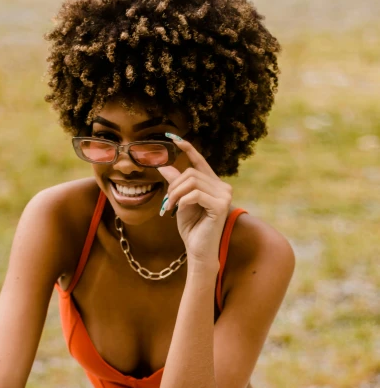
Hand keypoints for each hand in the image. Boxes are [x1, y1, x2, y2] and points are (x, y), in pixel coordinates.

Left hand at [158, 134, 232, 264]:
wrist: (198, 250)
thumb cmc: (192, 228)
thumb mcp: (180, 202)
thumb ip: (176, 184)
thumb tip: (163, 166)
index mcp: (213, 184)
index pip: (200, 161)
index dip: (187, 148)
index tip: (173, 138)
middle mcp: (222, 186)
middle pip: (191, 172)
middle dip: (174, 186)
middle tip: (166, 202)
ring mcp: (224, 195)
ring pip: (192, 182)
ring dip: (176, 194)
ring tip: (170, 207)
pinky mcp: (221, 205)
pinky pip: (195, 194)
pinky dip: (182, 201)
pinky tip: (178, 210)